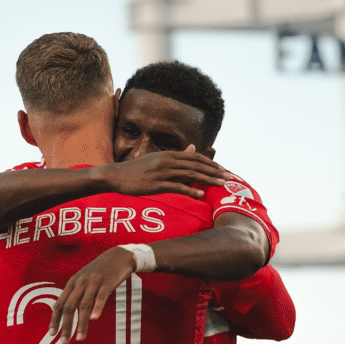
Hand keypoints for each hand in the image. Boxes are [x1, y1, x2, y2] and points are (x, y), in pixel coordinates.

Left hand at [49, 247, 135, 343]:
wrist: (118, 256)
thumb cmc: (101, 271)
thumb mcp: (85, 280)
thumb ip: (77, 294)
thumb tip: (69, 312)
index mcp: (73, 283)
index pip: (59, 303)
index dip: (54, 319)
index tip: (52, 334)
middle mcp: (80, 283)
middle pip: (69, 307)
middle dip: (66, 326)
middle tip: (64, 342)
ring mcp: (93, 282)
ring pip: (84, 305)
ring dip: (81, 324)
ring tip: (80, 338)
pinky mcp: (106, 282)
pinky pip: (100, 297)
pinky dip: (97, 308)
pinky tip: (94, 319)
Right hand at [105, 147, 229, 197]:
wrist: (116, 176)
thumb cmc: (137, 169)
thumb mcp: (157, 158)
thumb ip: (177, 155)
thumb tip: (193, 148)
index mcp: (168, 154)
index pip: (195, 157)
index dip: (210, 163)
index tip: (222, 169)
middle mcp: (167, 161)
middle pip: (196, 165)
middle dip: (214, 171)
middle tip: (228, 177)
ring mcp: (161, 172)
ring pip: (190, 175)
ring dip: (207, 180)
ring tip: (220, 184)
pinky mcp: (156, 184)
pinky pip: (176, 187)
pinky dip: (190, 190)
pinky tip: (200, 195)